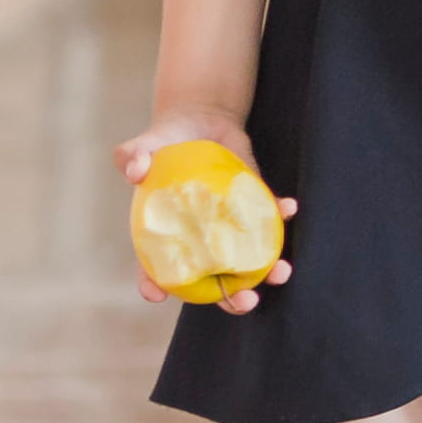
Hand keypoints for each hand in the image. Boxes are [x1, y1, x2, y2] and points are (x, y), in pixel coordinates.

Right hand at [114, 105, 295, 311]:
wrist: (202, 121)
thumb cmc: (166, 141)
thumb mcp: (146, 146)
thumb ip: (133, 155)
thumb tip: (136, 170)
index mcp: (166, 233)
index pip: (155, 267)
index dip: (154, 284)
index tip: (156, 295)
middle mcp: (199, 238)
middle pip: (212, 279)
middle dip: (230, 298)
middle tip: (245, 301)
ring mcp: (228, 224)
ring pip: (247, 259)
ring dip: (268, 270)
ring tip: (281, 272)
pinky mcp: (251, 205)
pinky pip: (269, 218)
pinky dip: (280, 216)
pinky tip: (288, 207)